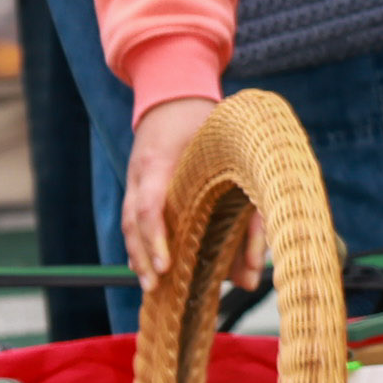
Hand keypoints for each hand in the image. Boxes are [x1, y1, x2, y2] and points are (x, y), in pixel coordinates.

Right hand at [120, 96, 262, 291]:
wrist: (176, 95)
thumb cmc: (214, 124)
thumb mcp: (237, 157)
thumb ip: (250, 213)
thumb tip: (253, 275)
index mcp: (163, 159)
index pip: (150, 205)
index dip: (156, 238)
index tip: (165, 266)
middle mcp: (142, 171)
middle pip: (134, 221)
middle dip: (145, 257)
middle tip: (157, 287)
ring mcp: (135, 178)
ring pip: (129, 223)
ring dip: (139, 256)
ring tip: (152, 287)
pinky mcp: (137, 185)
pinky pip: (133, 218)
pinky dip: (139, 243)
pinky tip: (149, 267)